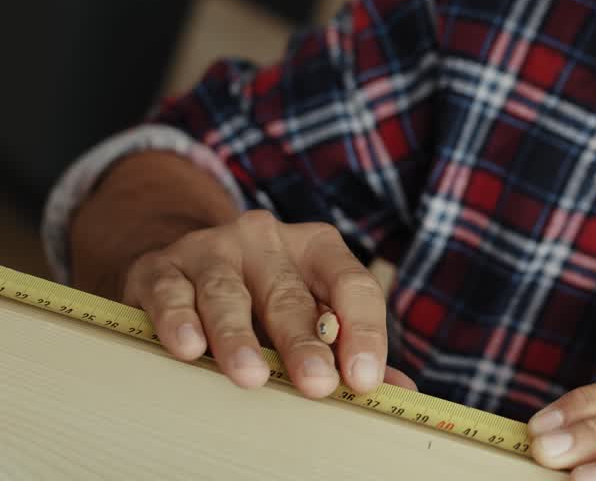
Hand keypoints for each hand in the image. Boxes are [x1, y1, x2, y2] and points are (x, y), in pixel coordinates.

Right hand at [118, 210, 416, 398]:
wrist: (179, 264)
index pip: (351, 285)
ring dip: (239, 338)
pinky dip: (179, 321)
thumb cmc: (259, 297)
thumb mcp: (307, 309)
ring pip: (228, 295)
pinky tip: (188, 348)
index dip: (364, 331)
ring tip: (251, 376)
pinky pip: (171, 295)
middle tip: (318, 384)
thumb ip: (348, 346)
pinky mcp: (160, 268)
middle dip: (305, 343)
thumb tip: (399, 390)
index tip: (366, 378)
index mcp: (316, 247)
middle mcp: (266, 239)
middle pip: (291, 294)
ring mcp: (211, 249)